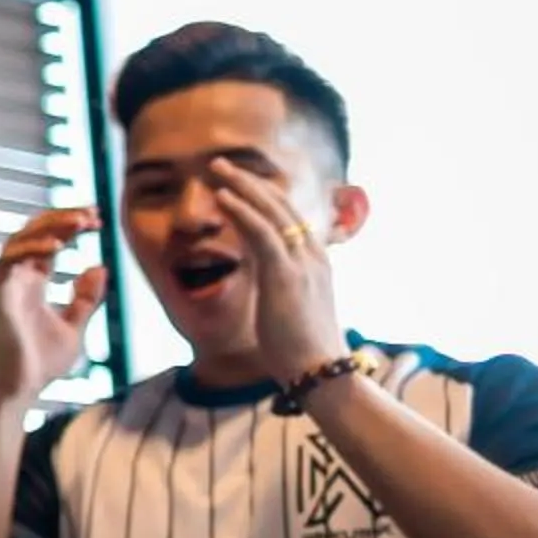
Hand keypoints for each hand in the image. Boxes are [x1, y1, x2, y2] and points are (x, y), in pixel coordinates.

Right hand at [0, 207, 108, 403]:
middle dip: (62, 218)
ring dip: (50, 226)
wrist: (15, 391)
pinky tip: (57, 244)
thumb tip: (99, 266)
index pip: (48, 241)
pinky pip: (8, 260)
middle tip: (92, 211)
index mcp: (31, 282)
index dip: (70, 226)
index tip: (97, 218)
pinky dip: (31, 248)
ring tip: (79, 221)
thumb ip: (85, 299)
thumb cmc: (38, 365)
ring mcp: (1, 284)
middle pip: (33, 232)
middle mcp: (14, 278)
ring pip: (19, 239)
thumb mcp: (74, 328)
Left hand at [207, 158, 345, 384]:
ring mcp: (302, 263)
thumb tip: (274, 287)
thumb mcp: (296, 309)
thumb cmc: (304, 349)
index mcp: (316, 262)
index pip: (290, 217)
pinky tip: (222, 196)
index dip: (265, 196)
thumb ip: (285, 289)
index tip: (240, 182)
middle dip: (250, 181)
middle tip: (222, 164)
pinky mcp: (285, 275)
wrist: (321, 373)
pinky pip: (262, 232)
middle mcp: (312, 256)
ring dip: (242, 185)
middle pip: (281, 205)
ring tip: (216, 168)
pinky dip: (242, 210)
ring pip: (271, 211)